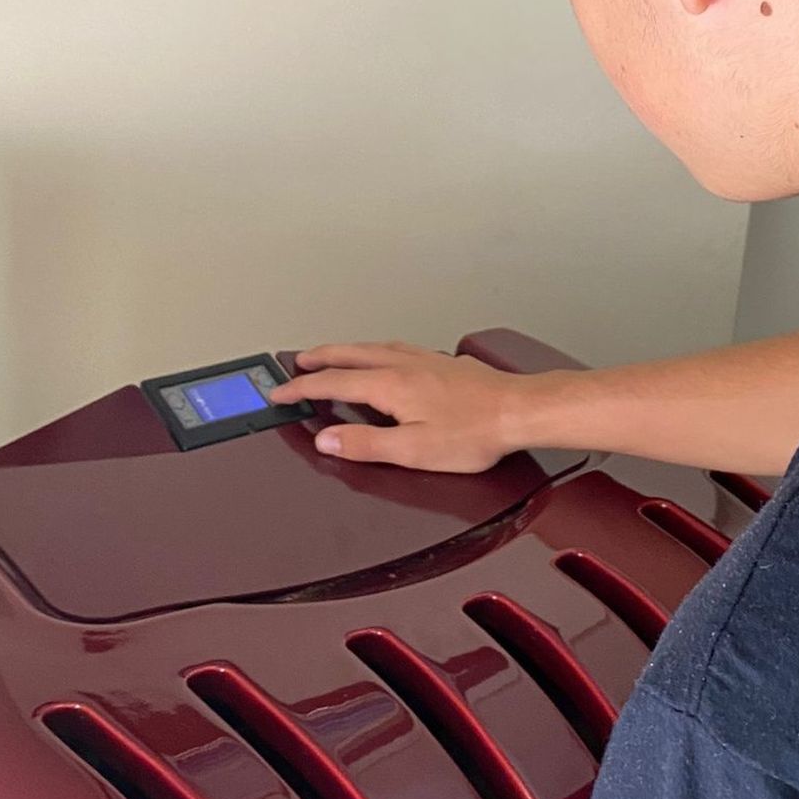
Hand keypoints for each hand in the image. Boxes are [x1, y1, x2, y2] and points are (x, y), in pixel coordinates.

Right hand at [270, 341, 542, 472]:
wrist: (519, 411)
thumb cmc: (474, 432)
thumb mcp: (413, 450)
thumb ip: (366, 444)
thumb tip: (327, 439)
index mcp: (390, 386)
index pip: (333, 384)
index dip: (302, 388)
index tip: (280, 391)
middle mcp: (404, 365)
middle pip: (350, 355)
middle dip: (319, 358)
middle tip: (296, 361)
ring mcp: (426, 360)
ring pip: (374, 348)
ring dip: (347, 350)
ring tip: (334, 354)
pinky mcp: (444, 363)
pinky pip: (398, 348)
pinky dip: (377, 350)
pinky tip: (386, 356)